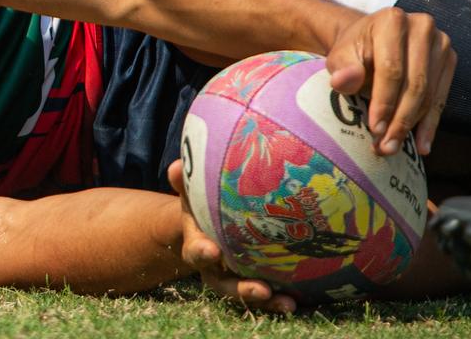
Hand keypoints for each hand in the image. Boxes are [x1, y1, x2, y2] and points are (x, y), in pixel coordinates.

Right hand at [167, 161, 296, 312]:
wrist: (207, 225)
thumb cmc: (201, 205)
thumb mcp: (191, 193)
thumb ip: (184, 182)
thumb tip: (176, 166)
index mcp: (197, 245)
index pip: (196, 251)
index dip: (202, 252)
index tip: (212, 250)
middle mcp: (214, 268)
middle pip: (223, 284)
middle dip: (240, 289)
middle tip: (260, 289)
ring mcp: (232, 278)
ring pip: (245, 293)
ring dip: (265, 299)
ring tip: (286, 302)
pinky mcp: (251, 281)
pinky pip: (264, 295)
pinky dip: (277, 300)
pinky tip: (295, 301)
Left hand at [325, 7, 454, 157]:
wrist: (370, 39)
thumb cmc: (353, 50)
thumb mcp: (340, 57)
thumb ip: (342, 69)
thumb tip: (344, 82)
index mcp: (392, 20)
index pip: (391, 69)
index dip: (384, 102)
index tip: (375, 129)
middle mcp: (422, 26)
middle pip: (415, 83)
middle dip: (400, 120)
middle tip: (386, 146)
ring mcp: (441, 42)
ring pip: (429, 94)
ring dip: (413, 126)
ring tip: (395, 147)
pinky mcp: (450, 59)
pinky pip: (441, 97)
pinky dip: (430, 123)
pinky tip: (422, 145)